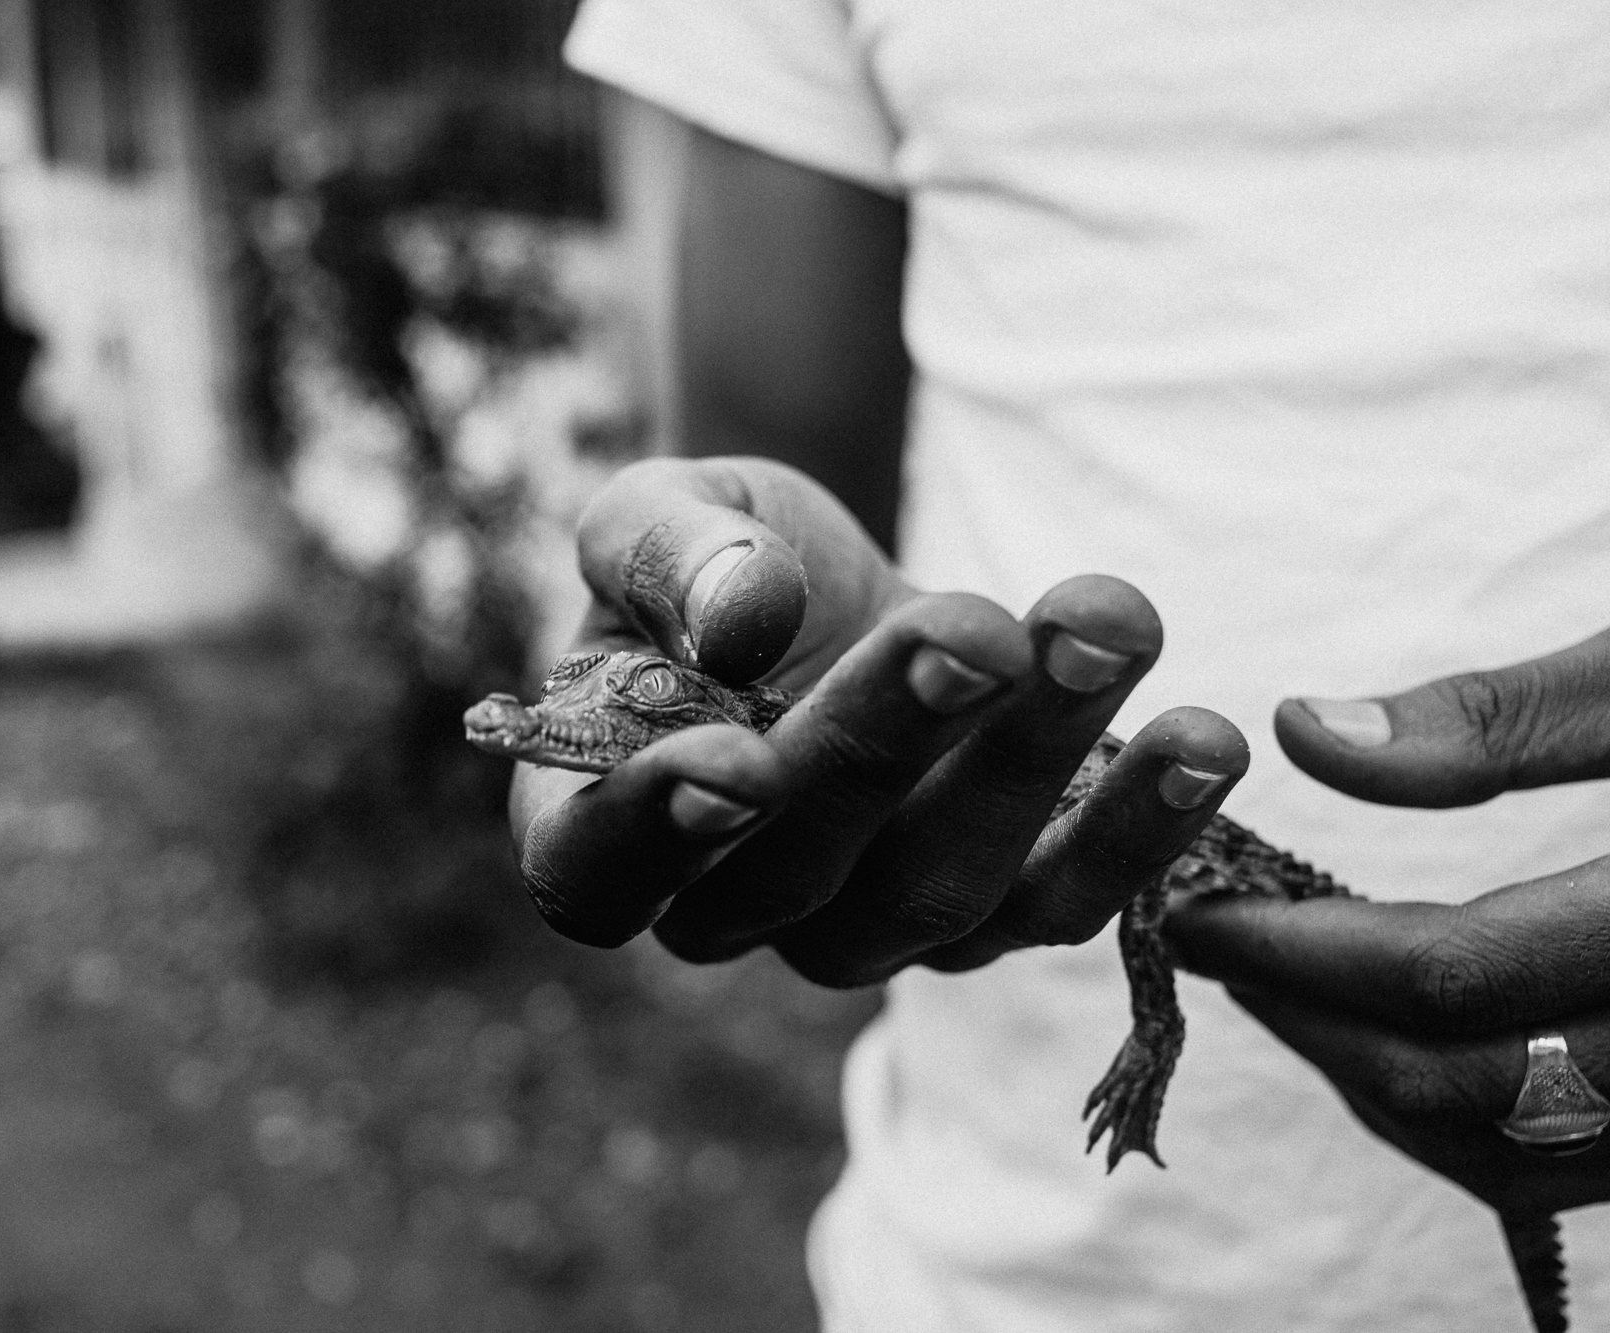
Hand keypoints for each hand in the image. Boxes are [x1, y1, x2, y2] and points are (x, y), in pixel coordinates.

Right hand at [510, 455, 1249, 983]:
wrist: (824, 585)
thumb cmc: (712, 555)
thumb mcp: (661, 509)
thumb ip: (663, 552)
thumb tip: (741, 620)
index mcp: (594, 820)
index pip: (596, 872)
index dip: (657, 835)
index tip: (739, 761)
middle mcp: (726, 905)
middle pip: (793, 878)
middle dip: (889, 746)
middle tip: (971, 632)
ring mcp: (863, 927)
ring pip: (939, 896)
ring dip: (1030, 764)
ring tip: (1108, 627)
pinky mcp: (988, 917)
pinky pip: (1059, 907)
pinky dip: (1139, 828)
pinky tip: (1202, 738)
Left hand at [1167, 631, 1609, 1214]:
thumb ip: (1500, 723)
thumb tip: (1304, 732)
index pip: (1459, 977)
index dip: (1301, 948)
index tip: (1197, 907)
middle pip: (1474, 1092)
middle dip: (1315, 1026)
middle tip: (1218, 950)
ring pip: (1520, 1153)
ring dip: (1378, 1082)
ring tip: (1289, 988)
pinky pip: (1572, 1158)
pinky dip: (1469, 1112)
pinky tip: (1405, 1029)